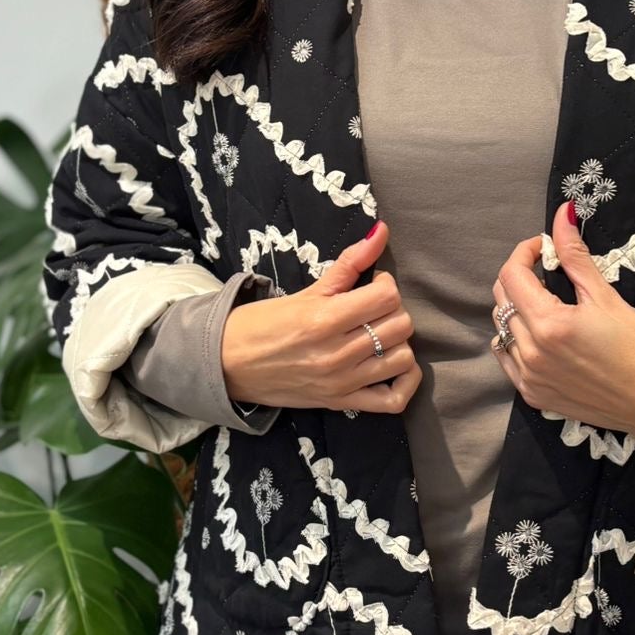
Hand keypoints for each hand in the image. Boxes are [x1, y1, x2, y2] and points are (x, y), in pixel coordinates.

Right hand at [220, 220, 422, 415]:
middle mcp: (337, 353)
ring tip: (377, 333)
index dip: (385, 283)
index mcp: (325, 319)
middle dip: (392, 309)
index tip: (370, 283)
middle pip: (400, 325)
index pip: (387, 296)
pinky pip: (394, 400)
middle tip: (372, 307)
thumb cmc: (264, 323)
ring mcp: (342, 383)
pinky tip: (393, 363)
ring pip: (403, 357)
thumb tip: (383, 231)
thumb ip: (349, 263)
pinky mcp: (342, 404)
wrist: (229, 365)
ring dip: (397, 341)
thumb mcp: (306, 291)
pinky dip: (405, 382)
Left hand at [491, 201, 634, 443]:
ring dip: (516, 309)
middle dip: (519, 277)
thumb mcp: (607, 296)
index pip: (512, 275)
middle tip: (547, 271)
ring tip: (546, 303)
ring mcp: (530, 379)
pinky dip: (515, 341)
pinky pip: (507, 360)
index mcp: (549, 325)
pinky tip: (539, 335)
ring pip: (501, 330)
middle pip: (502, 299)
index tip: (543, 247)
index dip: (524, 252)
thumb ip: (575, 256)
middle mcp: (532, 354)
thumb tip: (563, 215)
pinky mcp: (535, 396)